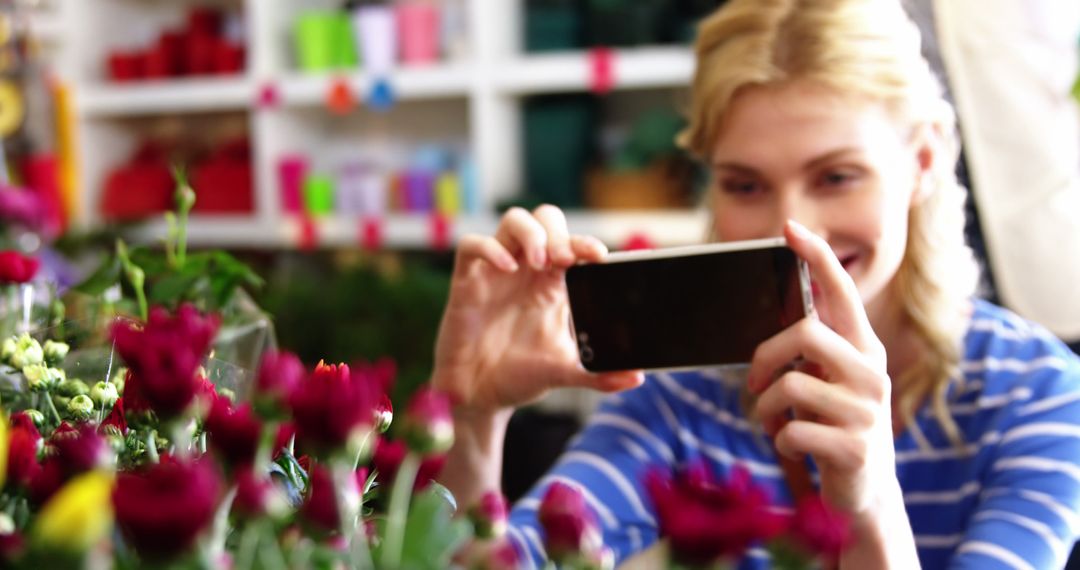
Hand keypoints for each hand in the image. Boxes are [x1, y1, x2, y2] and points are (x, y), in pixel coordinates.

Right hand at [432, 205, 643, 414]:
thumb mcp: (564, 373)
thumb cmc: (520, 376)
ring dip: (531, 233)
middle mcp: (525, 270)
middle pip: (544, 219)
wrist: (481, 396)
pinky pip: (471, 246)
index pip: (571, 246)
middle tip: (564, 260)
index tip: (599, 255)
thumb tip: (636, 377)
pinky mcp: (466, 282)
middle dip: (558, 232)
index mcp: (551, 285)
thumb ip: (599, 375)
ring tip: (542, 262)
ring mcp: (495, 272)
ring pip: (513, 221)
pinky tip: (506, 267)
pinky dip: (489, 248)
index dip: (585, 242)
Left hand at [747, 220, 895, 516]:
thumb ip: (814, 351)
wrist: (865, 491)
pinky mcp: (855, 447)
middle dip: (765, 355)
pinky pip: (793, 430)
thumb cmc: (834, 426)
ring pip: (791, 385)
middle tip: (753, 382)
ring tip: (776, 422)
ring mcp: (867, 410)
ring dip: (768, 408)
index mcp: (863, 349)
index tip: (790, 229)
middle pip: (805, 333)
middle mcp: (872, 372)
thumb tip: (779, 318)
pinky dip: (780, 439)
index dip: (817, 258)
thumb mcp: (829, 382)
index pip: (842, 292)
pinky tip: (793, 447)